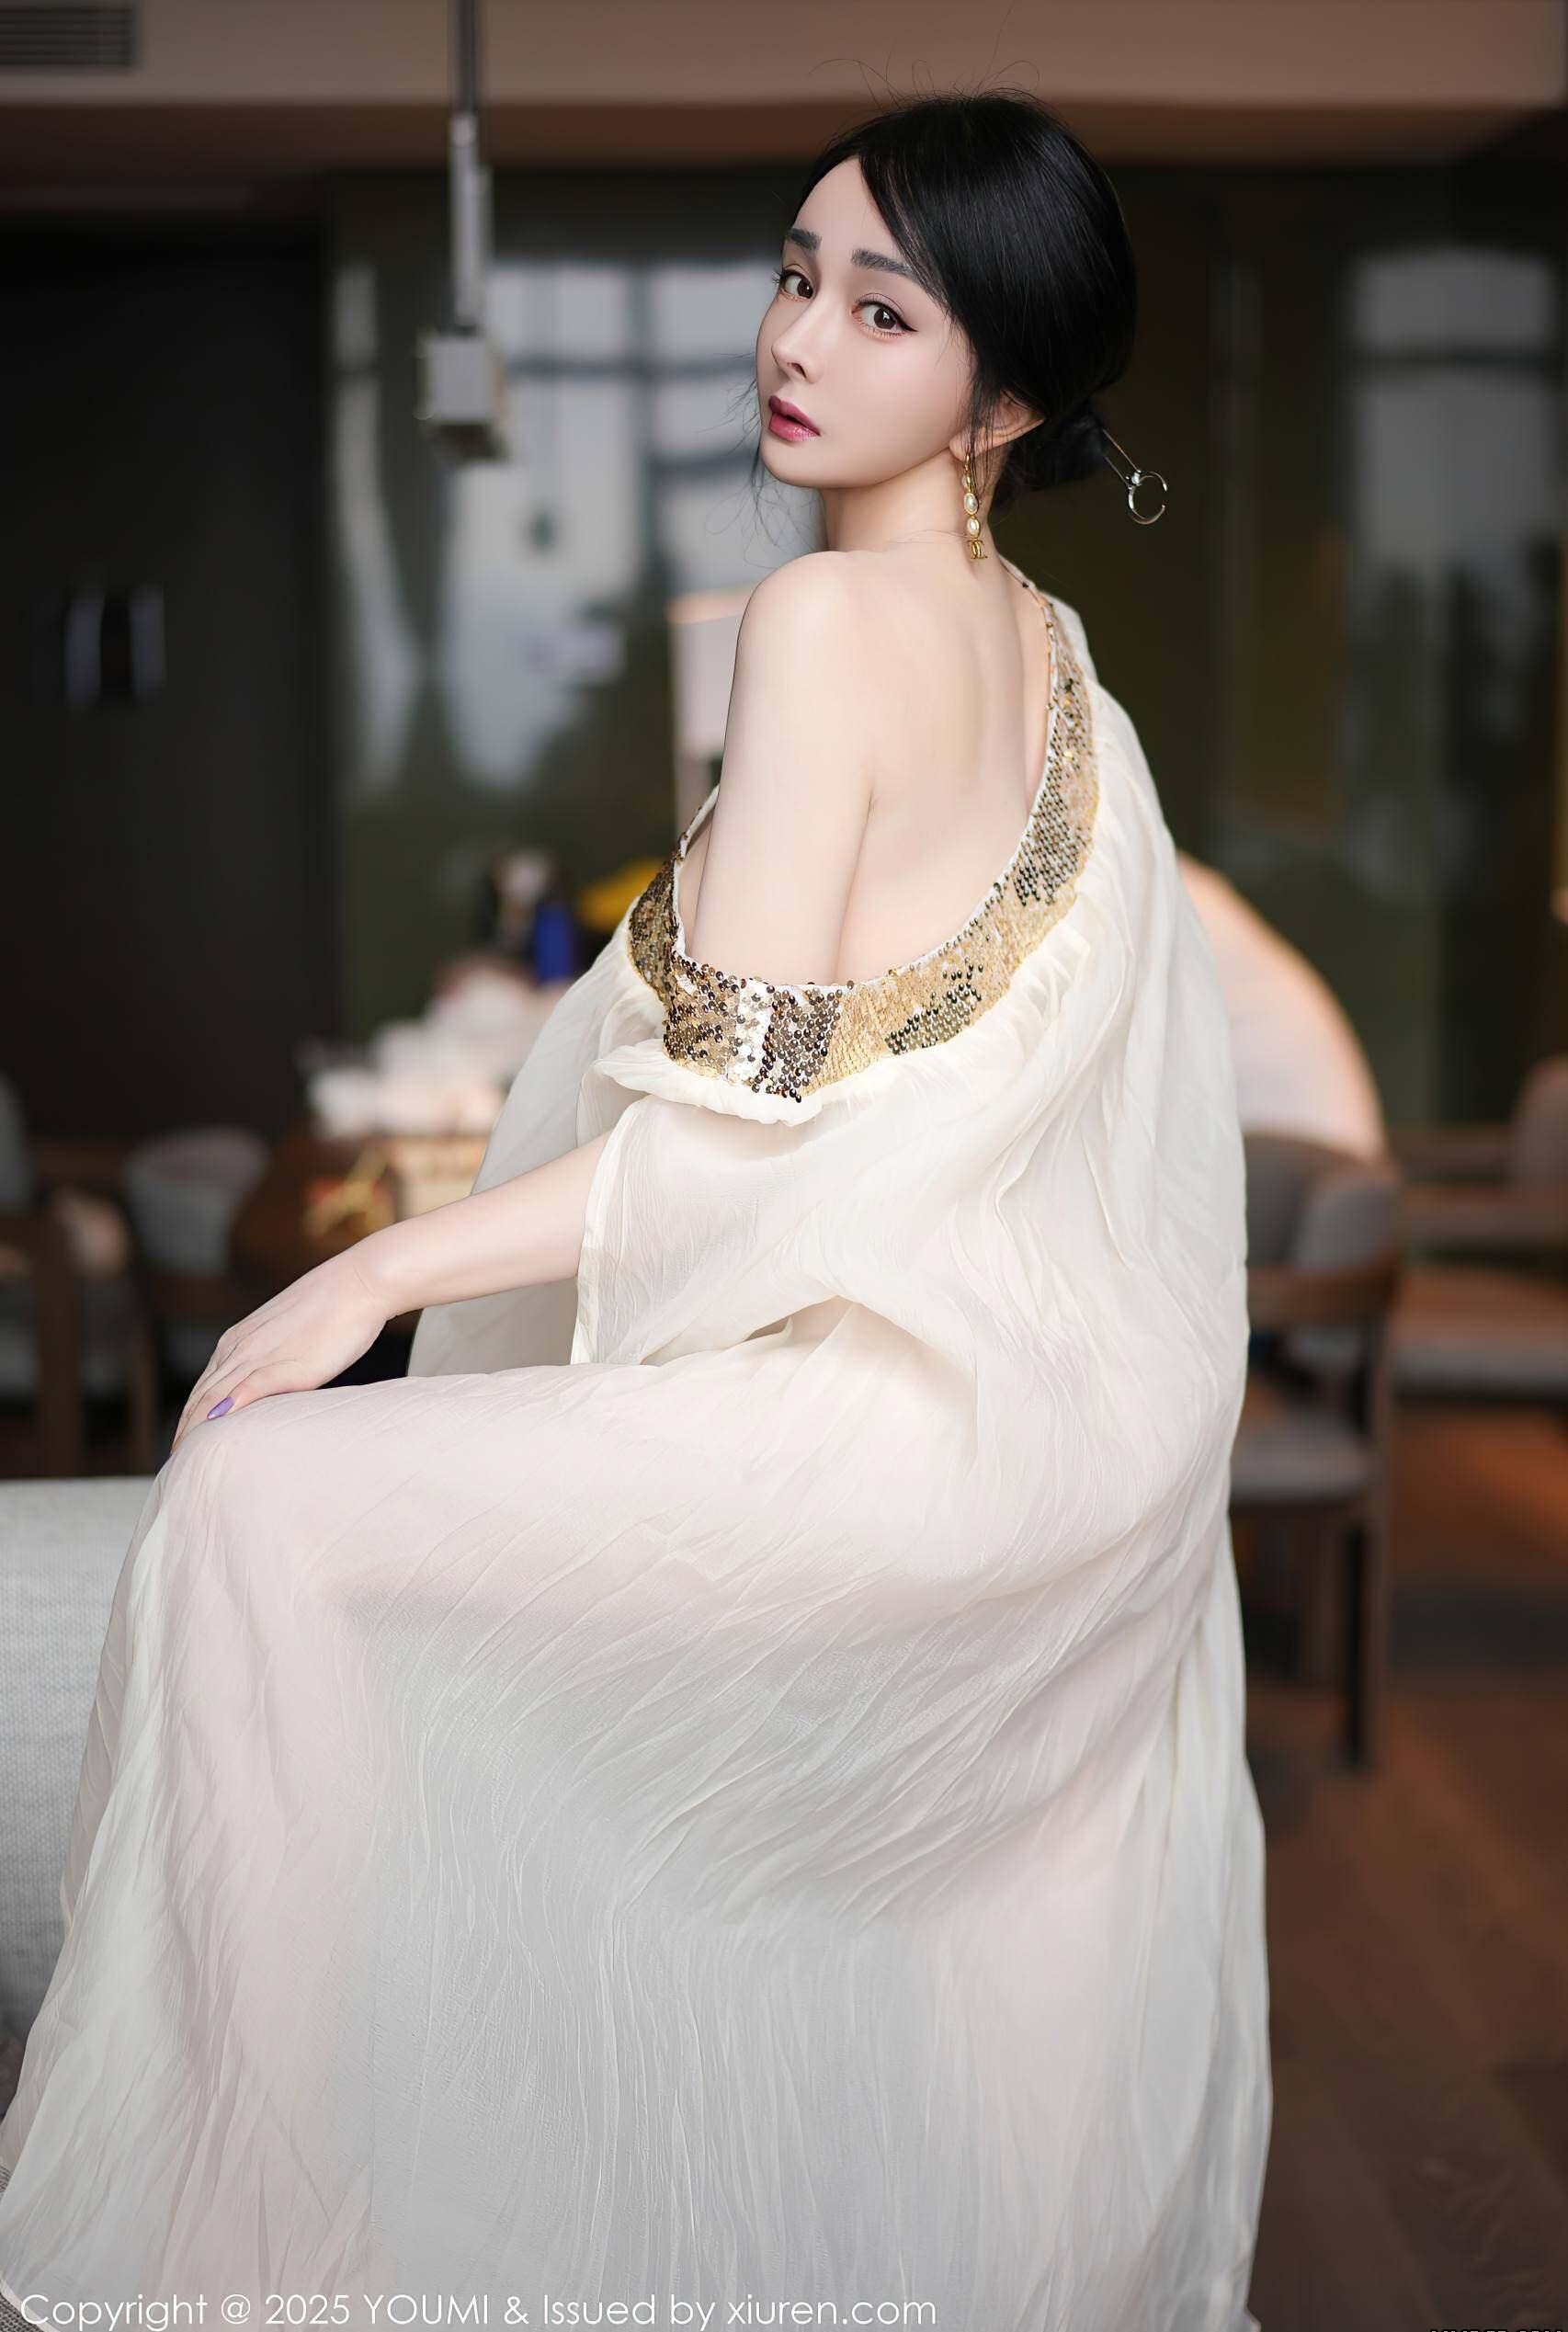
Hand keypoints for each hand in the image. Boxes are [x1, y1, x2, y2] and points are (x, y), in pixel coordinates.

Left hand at [170, 1248, 389, 1457]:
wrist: (359, 1284)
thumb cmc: (334, 1310)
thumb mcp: (290, 1338)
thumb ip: (272, 1361)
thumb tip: (268, 1388)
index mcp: (239, 1340)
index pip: (203, 1387)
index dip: (189, 1417)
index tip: (182, 1443)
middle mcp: (239, 1347)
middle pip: (199, 1396)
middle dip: (184, 1430)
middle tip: (173, 1461)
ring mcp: (260, 1354)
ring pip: (213, 1396)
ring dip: (196, 1428)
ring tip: (185, 1457)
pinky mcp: (286, 1364)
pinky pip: (248, 1388)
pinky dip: (228, 1409)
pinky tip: (217, 1427)